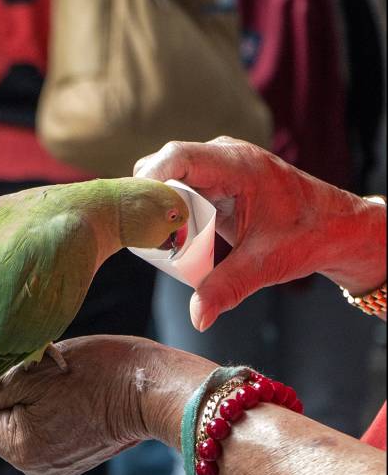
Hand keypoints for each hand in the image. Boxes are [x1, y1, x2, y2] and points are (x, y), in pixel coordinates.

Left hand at [0, 336, 213, 474]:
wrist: (154, 392)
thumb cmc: (98, 374)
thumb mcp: (33, 371)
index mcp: (17, 447)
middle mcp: (32, 467)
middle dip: (5, 395)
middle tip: (32, 367)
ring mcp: (53, 467)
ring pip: (19, 427)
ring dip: (27, 402)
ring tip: (56, 379)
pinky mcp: (71, 460)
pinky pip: (43, 433)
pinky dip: (47, 412)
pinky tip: (70, 394)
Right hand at [135, 137, 385, 329]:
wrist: (336, 228)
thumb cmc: (309, 236)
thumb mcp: (265, 265)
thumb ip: (226, 288)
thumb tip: (197, 317)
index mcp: (239, 165)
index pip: (179, 156)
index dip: (151, 180)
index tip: (138, 212)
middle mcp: (225, 158)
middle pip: (166, 165)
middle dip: (150, 199)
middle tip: (147, 237)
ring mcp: (219, 168)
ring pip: (170, 177)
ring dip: (160, 207)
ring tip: (160, 242)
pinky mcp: (216, 184)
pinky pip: (181, 190)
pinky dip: (171, 213)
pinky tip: (174, 240)